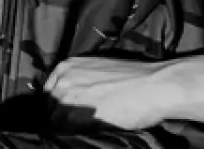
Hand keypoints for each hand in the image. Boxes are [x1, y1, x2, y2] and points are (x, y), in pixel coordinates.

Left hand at [44, 56, 181, 130]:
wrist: (155, 85)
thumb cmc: (134, 78)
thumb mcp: (97, 71)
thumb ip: (79, 84)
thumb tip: (70, 104)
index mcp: (66, 67)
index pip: (48, 95)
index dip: (57, 109)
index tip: (64, 118)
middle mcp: (62, 80)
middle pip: (49, 109)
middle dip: (59, 120)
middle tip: (74, 127)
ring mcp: (68, 98)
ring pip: (55, 123)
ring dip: (66, 129)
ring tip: (83, 131)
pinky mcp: (78, 116)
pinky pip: (67, 132)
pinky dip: (75, 136)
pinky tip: (88, 135)